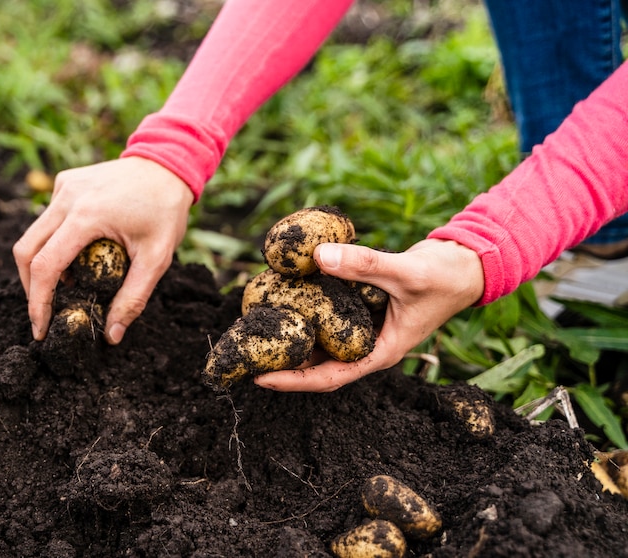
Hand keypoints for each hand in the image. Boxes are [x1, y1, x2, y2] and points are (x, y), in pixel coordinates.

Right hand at [13, 156, 194, 343]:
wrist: (169, 162)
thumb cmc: (165, 209)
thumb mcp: (157, 258)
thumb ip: (133, 298)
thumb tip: (112, 336)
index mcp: (86, 216)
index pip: (45, 266)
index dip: (37, 302)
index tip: (40, 328)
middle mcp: (67, 198)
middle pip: (26, 251)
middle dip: (30, 287)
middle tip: (46, 312)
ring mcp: (63, 187)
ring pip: (32, 234)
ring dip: (41, 265)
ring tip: (68, 285)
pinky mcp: (65, 182)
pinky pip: (48, 218)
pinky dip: (53, 242)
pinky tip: (77, 253)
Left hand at [254, 239, 484, 391]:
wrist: (466, 264)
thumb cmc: (445, 277)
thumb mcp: (405, 271)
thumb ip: (364, 264)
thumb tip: (318, 256)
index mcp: (379, 352)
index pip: (330, 376)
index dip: (294, 380)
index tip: (260, 378)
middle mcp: (366, 343)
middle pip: (317, 361)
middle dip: (283, 359)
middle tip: (245, 352)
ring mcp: (362, 326)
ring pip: (320, 336)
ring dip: (291, 333)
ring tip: (255, 327)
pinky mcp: (359, 306)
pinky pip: (327, 311)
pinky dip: (307, 305)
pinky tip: (283, 295)